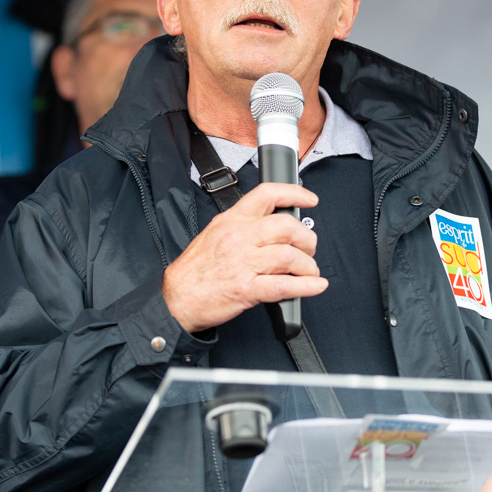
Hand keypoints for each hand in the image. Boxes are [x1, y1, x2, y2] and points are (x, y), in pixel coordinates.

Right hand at [162, 183, 326, 332]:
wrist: (176, 298)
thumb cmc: (195, 269)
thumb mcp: (215, 233)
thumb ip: (244, 226)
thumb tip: (274, 226)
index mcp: (233, 221)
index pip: (268, 195)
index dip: (295, 193)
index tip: (310, 200)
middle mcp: (240, 238)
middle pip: (288, 227)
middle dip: (307, 239)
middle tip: (309, 248)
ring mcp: (244, 263)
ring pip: (291, 256)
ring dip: (308, 266)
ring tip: (308, 271)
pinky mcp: (246, 289)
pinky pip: (285, 285)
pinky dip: (307, 286)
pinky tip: (314, 286)